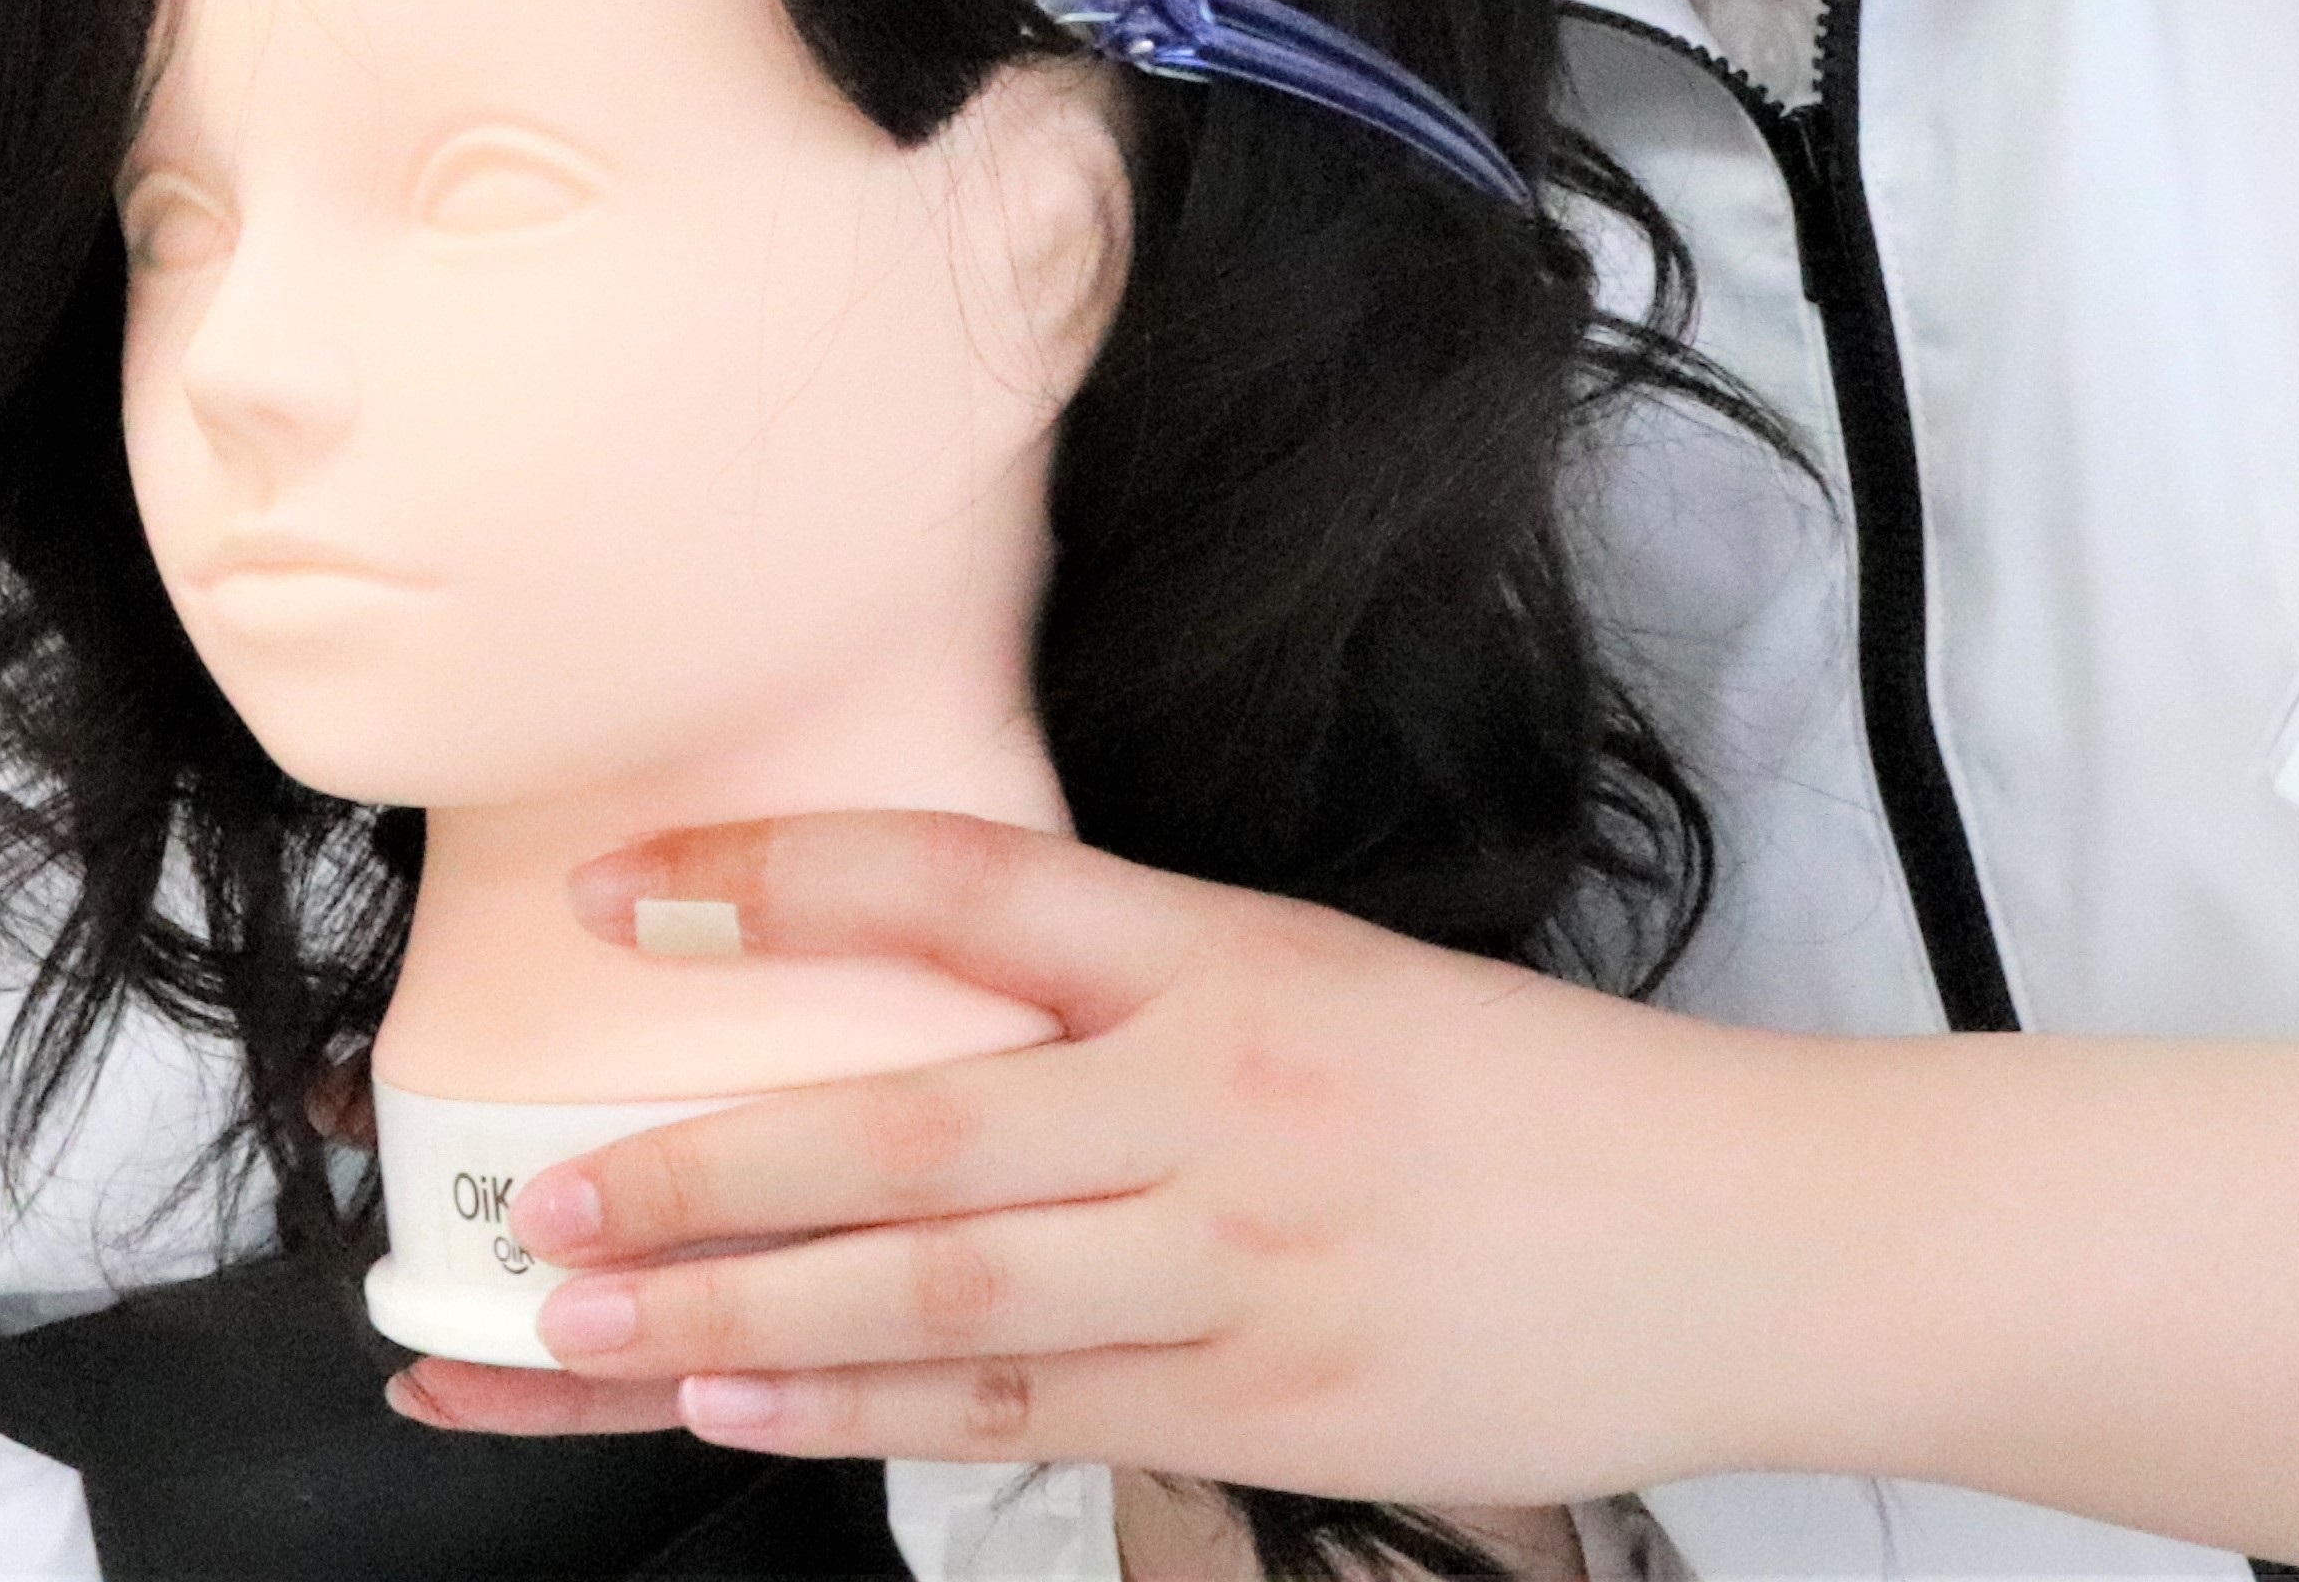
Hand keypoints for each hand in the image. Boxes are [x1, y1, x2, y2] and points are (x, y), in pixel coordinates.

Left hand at [385, 813, 1811, 1507]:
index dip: (775, 881)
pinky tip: (746, 1412)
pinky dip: (870, 1418)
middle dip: (708, 1174)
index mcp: (1223, 953)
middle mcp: (1215, 1099)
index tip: (616, 889)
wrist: (1752, 1235)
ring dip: (743, 1321)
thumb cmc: (1518, 1100)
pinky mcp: (1275, 1401)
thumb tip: (900, 1005)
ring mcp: (1242, 1265)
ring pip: (942, 1298)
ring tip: (583, 1324)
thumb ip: (1123, 992)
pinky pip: (1030, 1416)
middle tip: (546, 1199)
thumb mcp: (1316, 976)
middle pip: (911, 1130)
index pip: (961, 883)